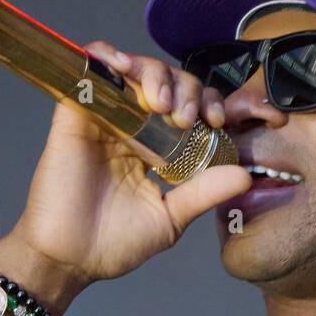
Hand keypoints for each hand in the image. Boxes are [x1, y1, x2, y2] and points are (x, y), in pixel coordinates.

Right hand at [14, 41, 251, 288]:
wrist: (70, 260)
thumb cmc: (116, 244)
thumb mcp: (171, 218)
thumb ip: (205, 193)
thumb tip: (246, 175)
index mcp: (158, 148)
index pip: (189, 108)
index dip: (206, 103)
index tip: (217, 122)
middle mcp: (133, 128)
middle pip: (167, 82)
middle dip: (186, 89)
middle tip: (187, 117)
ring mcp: (104, 119)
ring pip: (134, 71)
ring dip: (154, 74)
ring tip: (162, 104)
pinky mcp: (74, 115)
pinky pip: (87, 71)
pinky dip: (104, 56)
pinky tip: (120, 65)